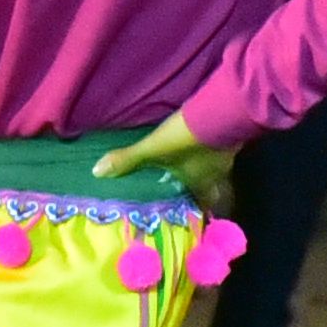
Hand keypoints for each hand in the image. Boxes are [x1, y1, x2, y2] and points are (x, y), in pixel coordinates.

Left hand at [93, 111, 235, 209]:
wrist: (220, 111)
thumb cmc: (186, 139)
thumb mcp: (154, 149)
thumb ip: (128, 160)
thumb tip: (96, 173)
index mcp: (200, 183)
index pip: (204, 204)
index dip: (199, 210)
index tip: (194, 216)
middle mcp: (217, 173)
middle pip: (213, 187)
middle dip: (204, 190)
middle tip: (191, 192)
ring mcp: (226, 154)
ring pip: (217, 169)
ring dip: (206, 169)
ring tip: (193, 168)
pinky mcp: (231, 136)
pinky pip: (221, 150)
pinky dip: (211, 150)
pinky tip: (202, 143)